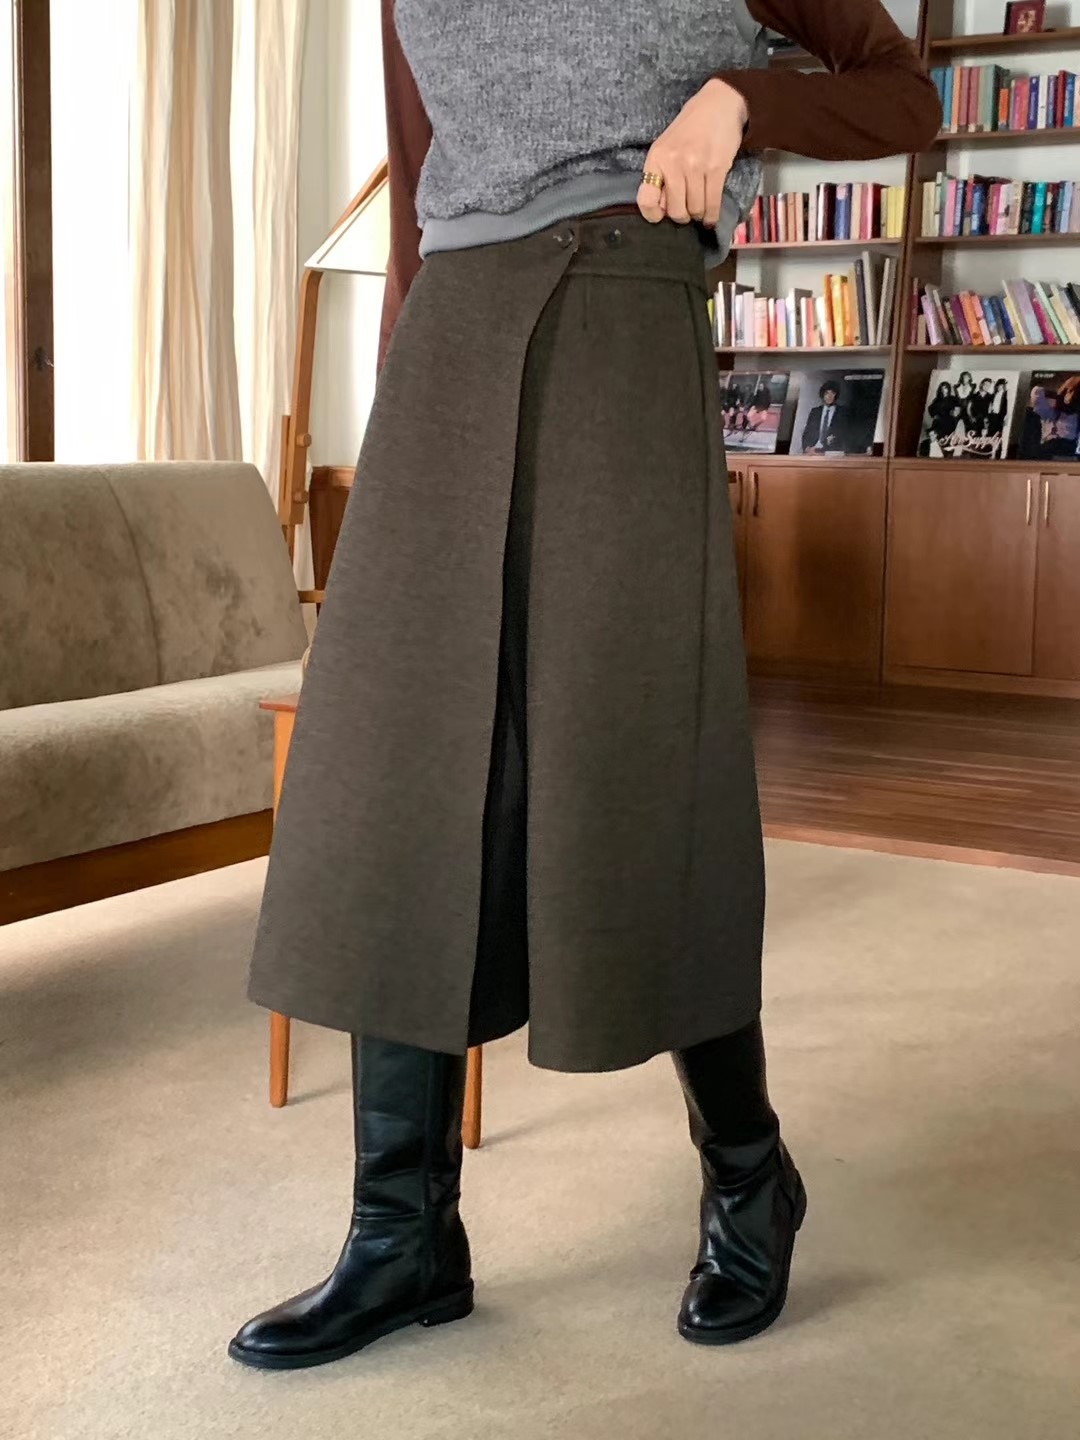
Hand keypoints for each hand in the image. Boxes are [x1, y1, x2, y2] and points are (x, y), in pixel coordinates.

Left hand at [638, 78, 748, 226]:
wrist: (719, 105)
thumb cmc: (690, 129)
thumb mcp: (666, 147)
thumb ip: (661, 176)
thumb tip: (662, 211)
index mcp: (657, 158)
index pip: (646, 199)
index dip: (653, 215)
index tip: (661, 217)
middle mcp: (673, 163)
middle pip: (676, 211)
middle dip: (682, 217)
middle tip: (687, 211)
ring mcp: (695, 166)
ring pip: (695, 210)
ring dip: (698, 216)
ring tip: (700, 210)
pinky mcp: (716, 169)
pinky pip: (712, 204)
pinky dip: (712, 216)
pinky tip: (710, 218)